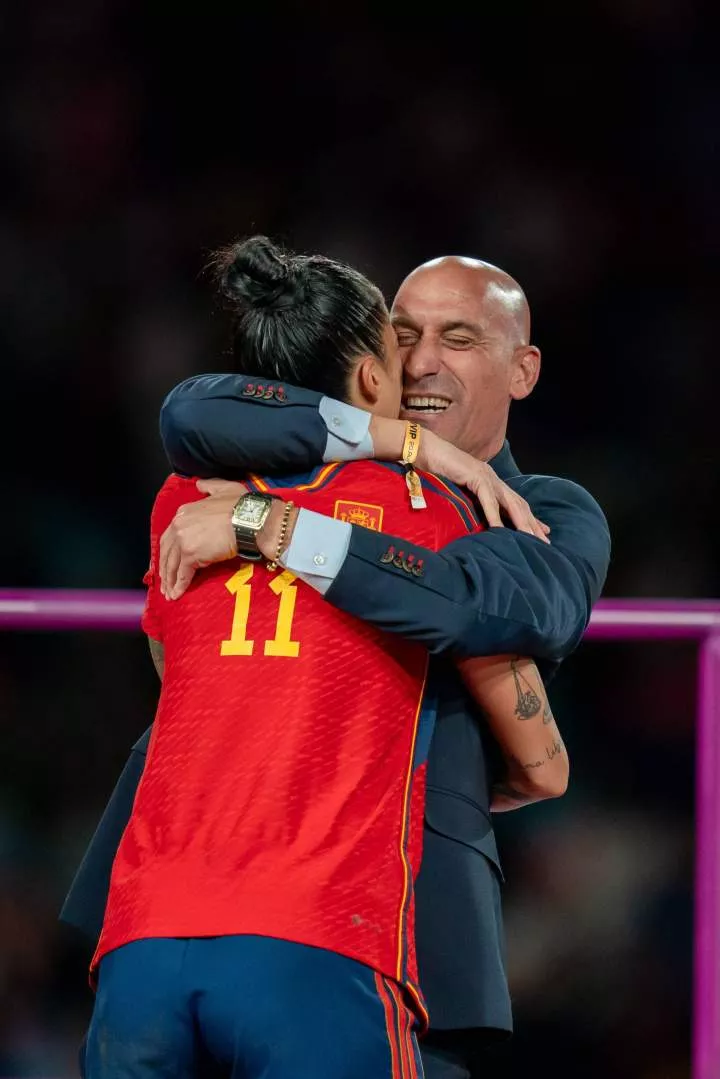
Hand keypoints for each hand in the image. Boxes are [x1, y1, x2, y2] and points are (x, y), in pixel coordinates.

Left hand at [159, 479, 246, 599]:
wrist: (252, 520)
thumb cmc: (242, 505)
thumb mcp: (224, 489)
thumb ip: (209, 487)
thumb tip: (200, 485)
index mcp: (185, 512)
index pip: (170, 535)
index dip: (168, 550)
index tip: (168, 561)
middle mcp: (180, 525)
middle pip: (166, 551)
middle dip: (164, 568)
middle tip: (164, 582)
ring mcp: (184, 541)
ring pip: (172, 564)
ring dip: (169, 580)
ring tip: (169, 593)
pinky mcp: (192, 555)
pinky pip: (183, 574)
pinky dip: (179, 585)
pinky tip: (177, 595)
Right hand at [418, 431, 549, 541]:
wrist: (423, 450)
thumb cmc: (435, 472)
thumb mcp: (456, 492)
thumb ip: (467, 503)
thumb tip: (473, 522)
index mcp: (490, 481)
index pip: (516, 502)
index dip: (530, 518)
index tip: (541, 532)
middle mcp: (493, 479)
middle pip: (519, 505)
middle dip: (533, 524)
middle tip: (545, 543)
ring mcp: (486, 476)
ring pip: (510, 503)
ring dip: (522, 523)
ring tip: (530, 540)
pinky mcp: (475, 476)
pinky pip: (488, 500)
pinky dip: (495, 517)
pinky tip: (500, 531)